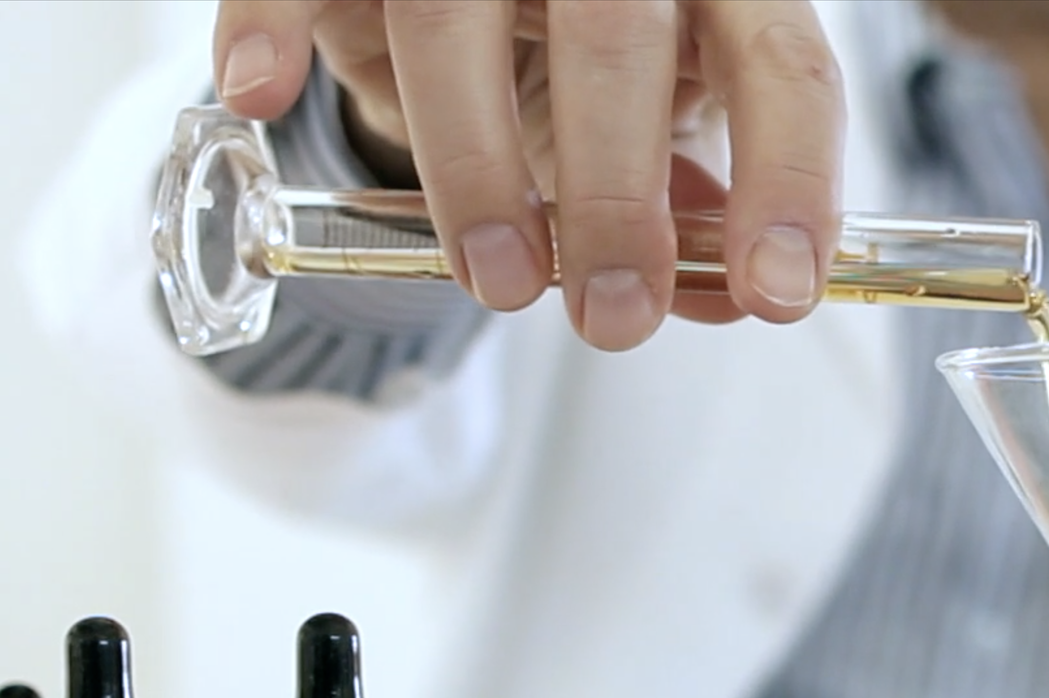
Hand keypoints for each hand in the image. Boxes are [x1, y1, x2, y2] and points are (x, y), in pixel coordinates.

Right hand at [212, 1, 845, 348]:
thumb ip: (697, 213)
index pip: (780, 63)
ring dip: (474, 162)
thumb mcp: (663, 129)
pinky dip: (269, 23)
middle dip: (617, 197)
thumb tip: (729, 294)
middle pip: (619, 35)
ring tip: (498, 279)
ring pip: (458, 14)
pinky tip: (259, 92)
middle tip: (614, 317)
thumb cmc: (593, 64)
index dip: (789, 178)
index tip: (777, 290)